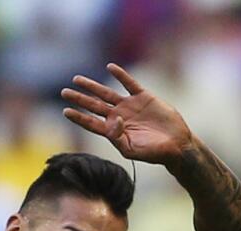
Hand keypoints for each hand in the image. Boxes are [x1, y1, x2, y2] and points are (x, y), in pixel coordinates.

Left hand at [61, 63, 193, 167]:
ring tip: (77, 79)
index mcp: (114, 132)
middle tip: (64, 92)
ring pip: (107, 93)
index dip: (78, 117)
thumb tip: (111, 120)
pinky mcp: (144, 97)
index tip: (65, 111)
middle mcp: (119, 117)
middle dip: (79, 99)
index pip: (91, 123)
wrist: (176, 145)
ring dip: (92, 87)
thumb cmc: (154, 153)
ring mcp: (130, 106)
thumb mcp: (132, 150)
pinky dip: (120, 75)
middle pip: (94, 106)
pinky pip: (130, 83)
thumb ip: (117, 137)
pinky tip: (110, 67)